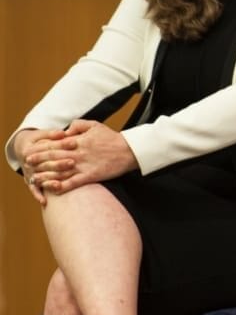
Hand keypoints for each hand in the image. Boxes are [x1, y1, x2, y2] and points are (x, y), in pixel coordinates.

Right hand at [14, 128, 76, 204]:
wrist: (24, 149)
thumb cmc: (39, 140)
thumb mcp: (44, 134)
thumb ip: (53, 134)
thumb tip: (63, 133)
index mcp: (30, 149)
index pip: (47, 147)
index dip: (61, 144)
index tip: (74, 142)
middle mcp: (28, 163)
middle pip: (45, 164)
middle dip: (59, 163)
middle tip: (72, 162)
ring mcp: (29, 173)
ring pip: (41, 177)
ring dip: (51, 180)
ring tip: (61, 183)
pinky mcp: (30, 182)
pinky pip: (34, 189)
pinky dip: (38, 195)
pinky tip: (45, 201)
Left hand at [24, 119, 138, 194]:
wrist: (129, 151)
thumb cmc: (113, 138)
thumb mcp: (96, 125)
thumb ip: (78, 125)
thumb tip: (65, 130)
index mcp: (78, 141)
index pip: (54, 144)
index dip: (41, 148)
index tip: (31, 152)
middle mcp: (78, 154)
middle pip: (53, 158)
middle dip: (39, 161)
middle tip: (28, 164)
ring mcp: (83, 166)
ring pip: (59, 172)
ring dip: (46, 175)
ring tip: (35, 179)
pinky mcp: (90, 176)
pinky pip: (72, 183)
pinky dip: (61, 186)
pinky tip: (52, 189)